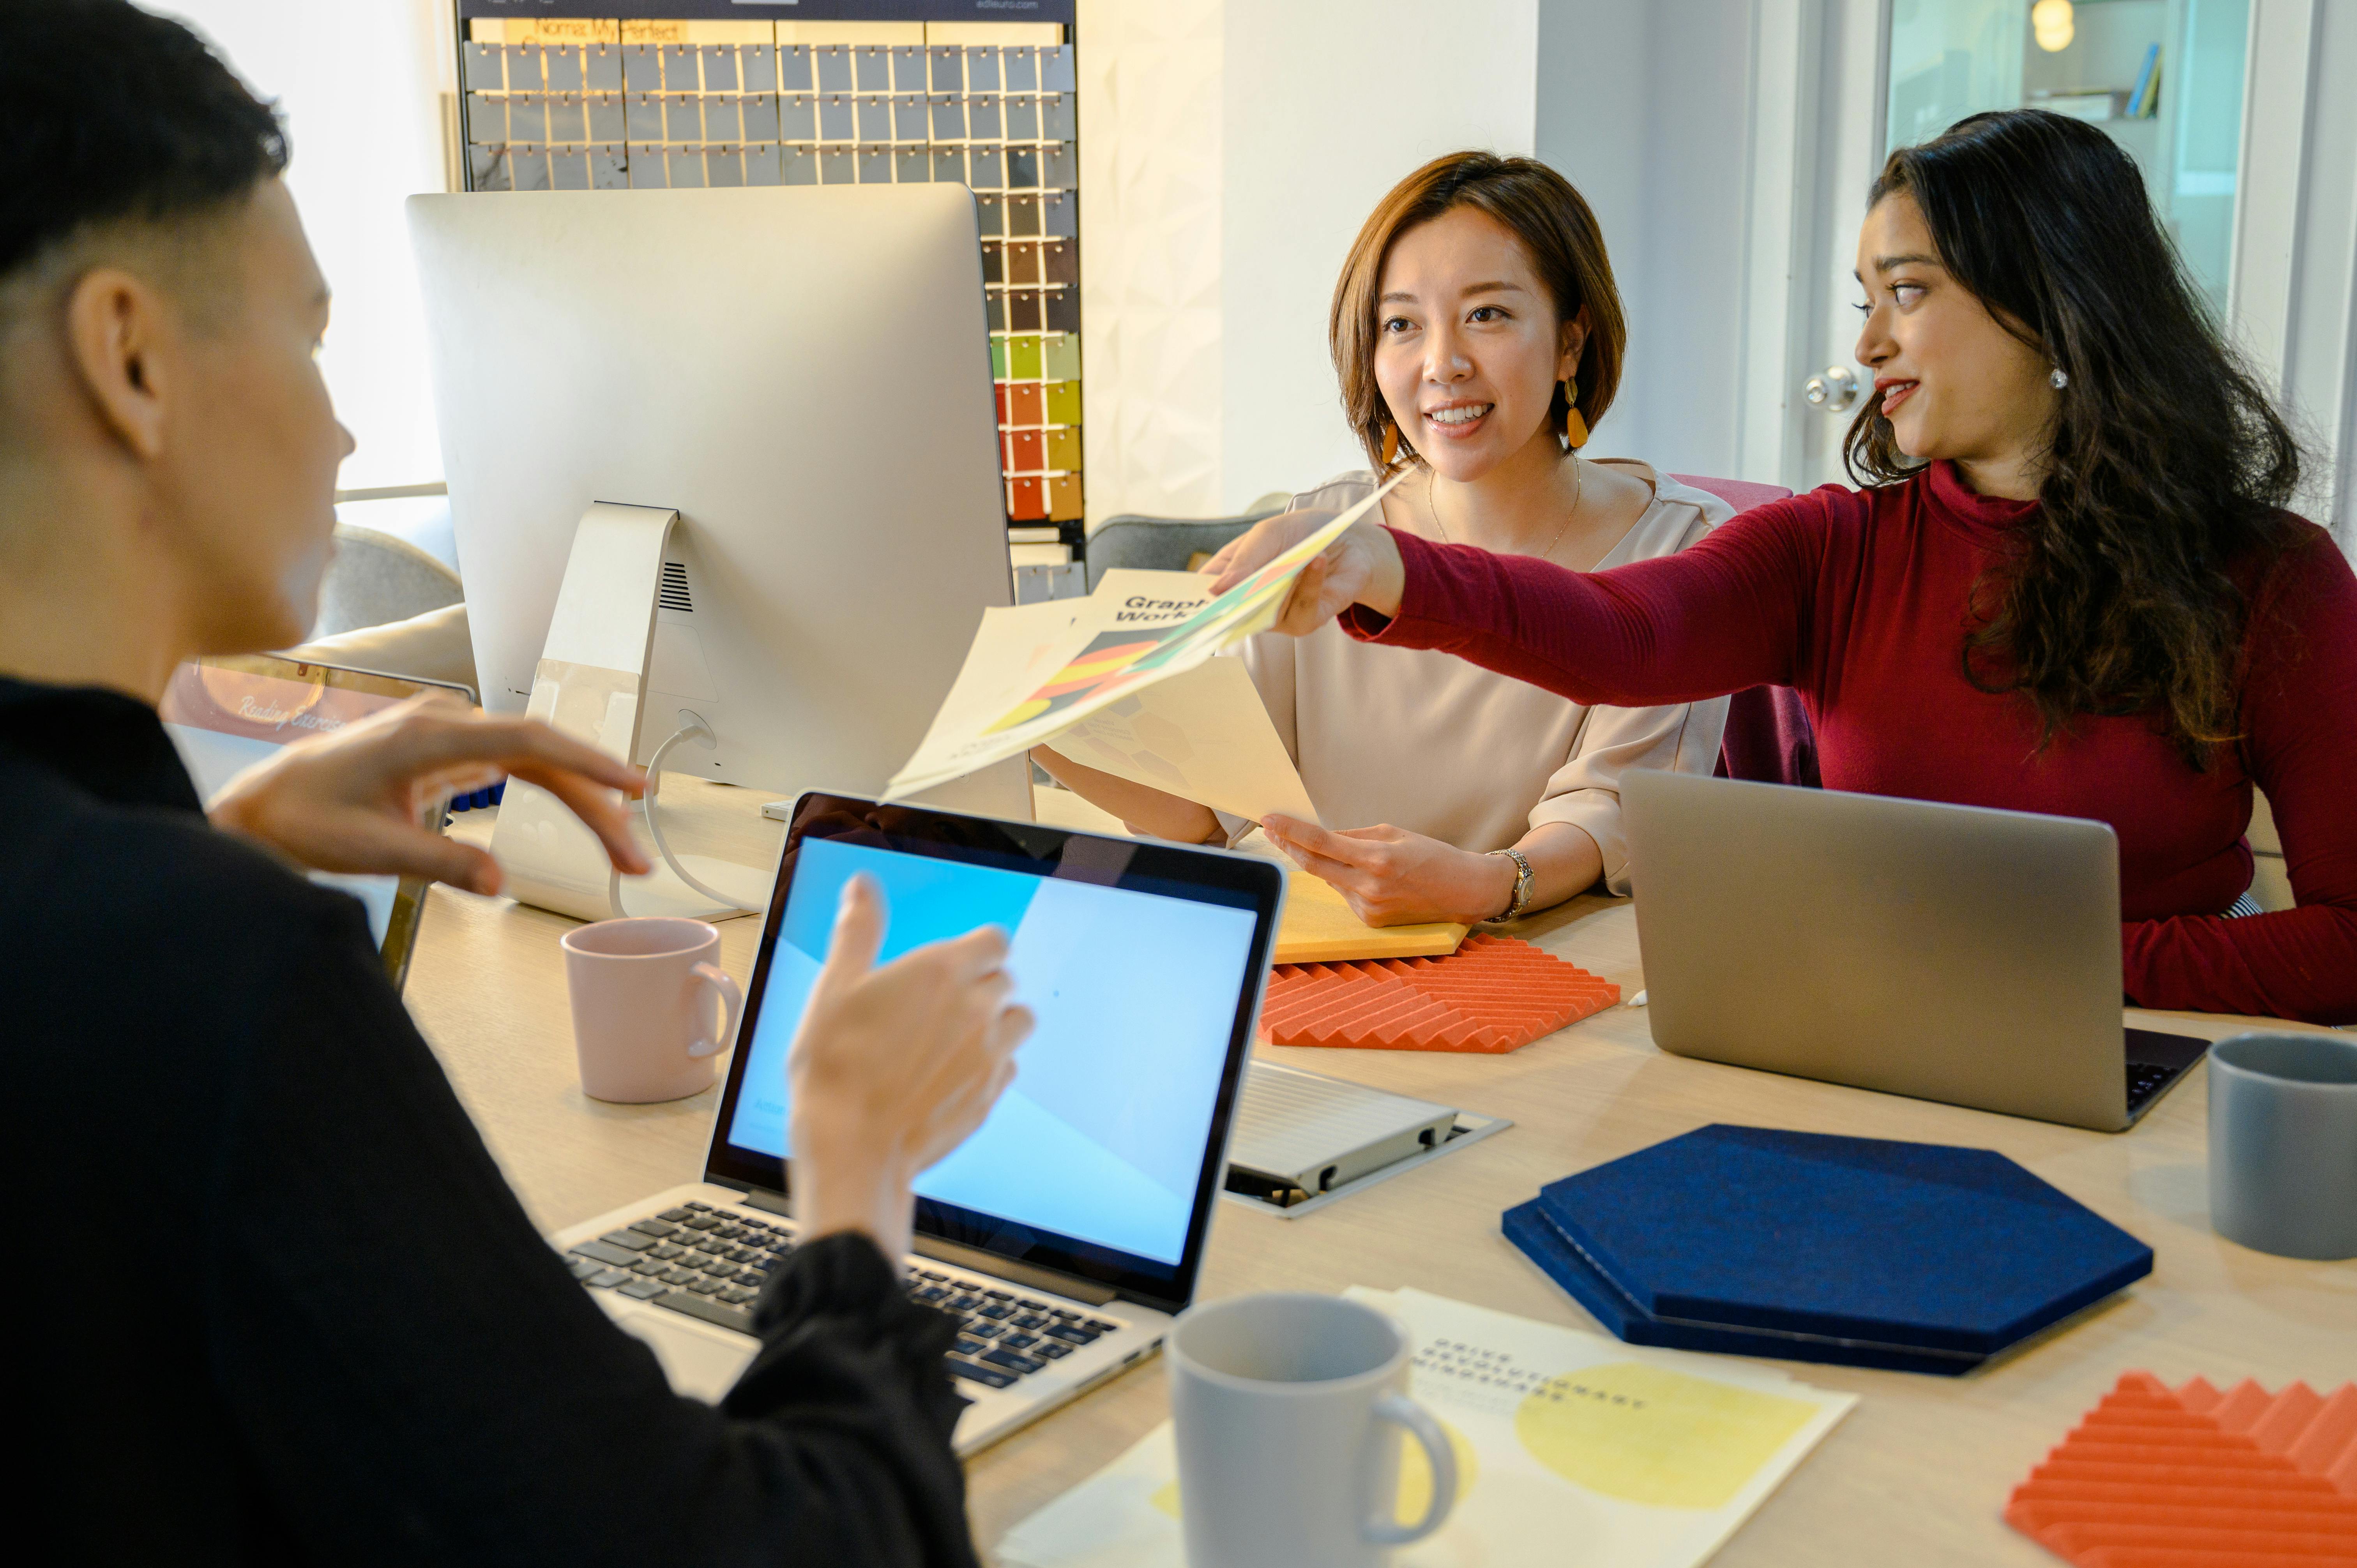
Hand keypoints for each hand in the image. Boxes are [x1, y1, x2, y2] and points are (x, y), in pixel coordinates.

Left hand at [206, 693, 648, 893]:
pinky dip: (556, 790)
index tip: (631, 786)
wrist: (265, 805)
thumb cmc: (304, 819)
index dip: (586, 761)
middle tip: (634, 857)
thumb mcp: (366, 849)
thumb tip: (498, 884)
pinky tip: (587, 815)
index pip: (526, 740)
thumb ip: (435, 863)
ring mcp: (450, 732)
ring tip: (621, 847)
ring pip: (538, 762)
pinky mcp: (451, 750)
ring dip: (583, 801)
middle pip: (544, 756)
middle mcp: (444, 723)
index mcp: (425, 736)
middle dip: (598, 804)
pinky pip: (519, 765)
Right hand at [788, 873, 1033, 1259]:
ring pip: (1019, 1021)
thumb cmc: (836, 1068)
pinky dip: (990, 1065)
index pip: (994, 940)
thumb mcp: (834, 989)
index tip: (951, 964)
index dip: (975, 949)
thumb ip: (857, 932)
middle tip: (938, 1005)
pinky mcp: (990, 1095)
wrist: (853, 1149)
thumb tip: (862, 887)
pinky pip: (1008, 1067)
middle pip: (1005, 979)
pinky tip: (952, 1074)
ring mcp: (989, 1054)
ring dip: (996, 1022)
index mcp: (941, 973)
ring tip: (953, 1037)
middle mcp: (976, 1008)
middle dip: (980, 984)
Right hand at [1205, 508, 1405, 634]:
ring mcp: (1274, 616)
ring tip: (1301, 556)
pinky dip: (1309, 586)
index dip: (1192, 605)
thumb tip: (1215, 591)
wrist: (1348, 540)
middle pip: (1229, 616)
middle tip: (1240, 587)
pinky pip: (1300, 613)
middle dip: (1233, 607)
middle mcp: (1249, 602)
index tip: (1184, 606)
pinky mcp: (1303, 622)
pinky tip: (1317, 561)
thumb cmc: (1300, 533)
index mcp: (1231, 576)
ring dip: (1283, 584)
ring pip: (1266, 615)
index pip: (1203, 596)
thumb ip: (1243, 560)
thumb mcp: (1268, 534)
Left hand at [1260, 815, 1515, 926]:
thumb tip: (1319, 835)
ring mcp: (1368, 907)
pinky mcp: (1370, 920)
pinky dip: (1345, 880)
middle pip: (1314, 865)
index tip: (1269, 819)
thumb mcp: (1393, 833)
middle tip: (1271, 829)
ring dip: (1325, 863)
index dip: (1291, 831)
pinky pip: (1345, 894)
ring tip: (1347, 853)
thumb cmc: (1432, 856)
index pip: (1321, 842)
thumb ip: (1353, 835)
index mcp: (1377, 858)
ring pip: (1330, 879)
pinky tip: (1366, 876)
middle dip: (1288, 846)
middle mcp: (1369, 886)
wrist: (1463, 891)